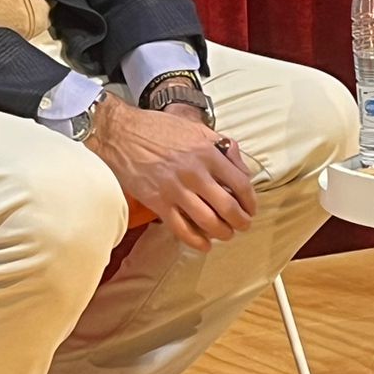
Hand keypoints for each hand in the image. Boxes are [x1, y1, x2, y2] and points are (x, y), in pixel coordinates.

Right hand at [87, 95, 255, 251]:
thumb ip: (222, 147)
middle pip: (228, 207)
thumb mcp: (197, 128)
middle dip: (240, 221)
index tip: (251, 208)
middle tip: (243, 225)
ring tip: (226, 234)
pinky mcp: (158, 203)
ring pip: (207, 221)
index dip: (250, 201)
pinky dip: (196, 241)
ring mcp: (175, 190)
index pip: (240, 183)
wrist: (122, 134)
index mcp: (207, 153)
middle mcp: (194, 173)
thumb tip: (242, 169)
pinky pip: (181, 229)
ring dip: (222, 233)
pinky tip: (204, 244)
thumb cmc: (160, 129)